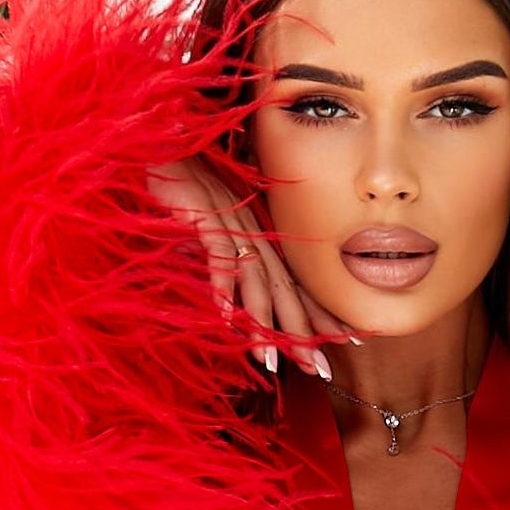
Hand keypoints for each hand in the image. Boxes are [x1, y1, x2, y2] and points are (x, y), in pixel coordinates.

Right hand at [146, 156, 357, 377]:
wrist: (163, 139)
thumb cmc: (183, 183)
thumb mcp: (210, 226)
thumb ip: (223, 258)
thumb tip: (229, 298)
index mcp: (259, 235)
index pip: (295, 281)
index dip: (319, 314)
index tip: (346, 342)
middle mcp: (253, 232)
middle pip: (284, 289)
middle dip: (304, 333)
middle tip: (323, 370)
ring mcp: (230, 223)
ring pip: (255, 280)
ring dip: (263, 323)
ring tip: (270, 360)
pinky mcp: (203, 213)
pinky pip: (217, 256)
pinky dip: (222, 287)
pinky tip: (226, 320)